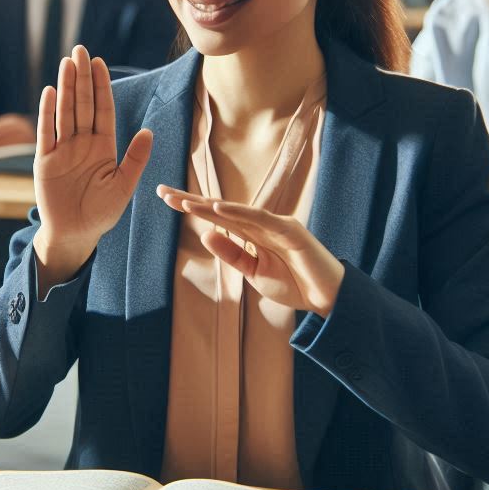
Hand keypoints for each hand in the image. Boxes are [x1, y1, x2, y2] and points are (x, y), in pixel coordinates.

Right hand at [32, 45, 152, 287]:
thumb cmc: (101, 212)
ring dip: (66, 88)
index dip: (102, 86)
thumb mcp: (124, 186)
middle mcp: (82, 143)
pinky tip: (51, 92)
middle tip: (80, 50)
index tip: (100, 63)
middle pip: (82, 104)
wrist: (76, 234)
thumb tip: (148, 132)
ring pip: (64, 112)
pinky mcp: (45, 161)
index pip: (103, 109)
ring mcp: (62, 150)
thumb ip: (135, 159)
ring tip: (67, 63)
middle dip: (82, 77)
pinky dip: (48, 113)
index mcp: (102, 146)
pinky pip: (47, 133)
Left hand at [157, 187, 344, 316]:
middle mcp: (260, 223)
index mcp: (250, 233)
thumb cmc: (293, 284)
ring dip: (208, 205)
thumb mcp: (253, 272)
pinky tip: (217, 208)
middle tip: (162, 191)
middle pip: (219, 208)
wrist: (326, 298)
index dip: (191, 207)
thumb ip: (232, 254)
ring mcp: (275, 223)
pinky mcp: (289, 229)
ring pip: (235, 211)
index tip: (165, 199)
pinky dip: (238, 212)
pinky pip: (259, 219)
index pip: (215, 217)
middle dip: (191, 200)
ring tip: (182, 202)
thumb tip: (205, 234)